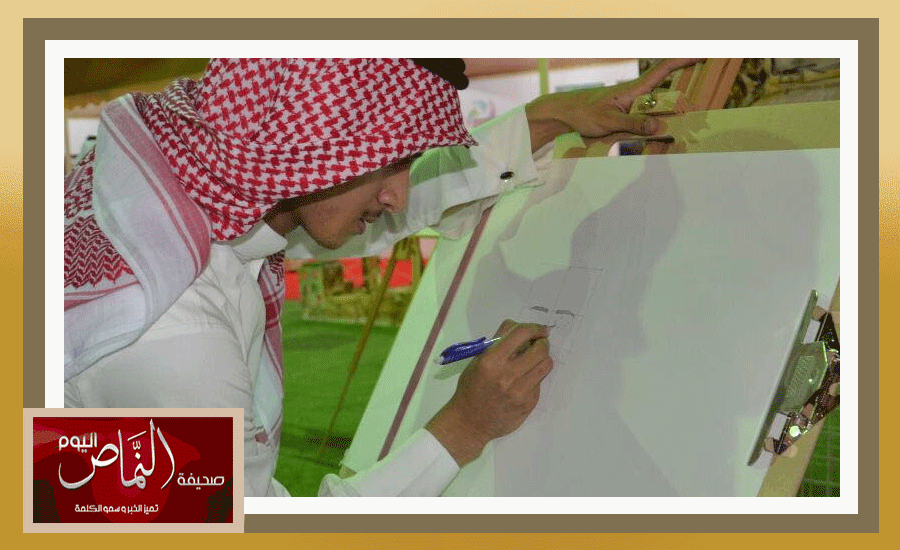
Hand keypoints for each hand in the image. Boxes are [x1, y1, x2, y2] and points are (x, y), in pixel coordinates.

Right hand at [426, 320, 552, 464]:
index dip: (535, 328)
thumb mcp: (477, 361)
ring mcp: (520, 391)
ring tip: (534, 360)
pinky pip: (540, 383)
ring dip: (542, 359)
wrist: (470, 422)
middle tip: (538, 344)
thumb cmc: (471, 387)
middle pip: (540, 349)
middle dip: (542, 343)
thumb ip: (497, 343)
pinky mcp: (529, 403)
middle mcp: (508, 375)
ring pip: (546, 364)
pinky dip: (535, 378)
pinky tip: (525, 381)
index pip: (521, 334)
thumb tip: (517, 327)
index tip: (540, 329)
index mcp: (491, 360)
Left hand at [525, 58, 703, 150]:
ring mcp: (632, 106)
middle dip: (683, 104)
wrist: (566, 115)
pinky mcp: (627, 117)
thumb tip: (659, 128)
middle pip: (667, 95)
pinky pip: (646, 122)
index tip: (703, 54)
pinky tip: (657, 142)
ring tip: (679, 132)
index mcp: (634, 90)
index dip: (683, 60)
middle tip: (698, 116)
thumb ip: (632, 124)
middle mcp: (637, 96)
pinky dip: (654, 130)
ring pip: (658, 112)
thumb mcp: (608, 121)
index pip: (663, 70)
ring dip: (668, 121)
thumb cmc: (584, 113)